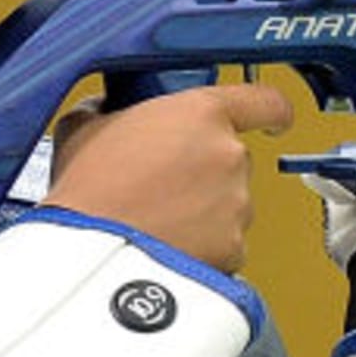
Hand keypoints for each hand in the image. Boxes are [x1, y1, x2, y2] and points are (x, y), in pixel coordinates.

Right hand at [44, 82, 294, 272]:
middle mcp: (230, 155)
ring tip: (158, 219)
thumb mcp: (83, 127)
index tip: (272, 119)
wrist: (89, 255)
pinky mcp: (235, 249)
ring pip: (231, 204)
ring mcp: (237, 204)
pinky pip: (226, 244)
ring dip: (204, 211)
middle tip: (163, 183)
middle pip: (234, 159)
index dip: (271, 111)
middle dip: (205, 171)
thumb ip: (108, 109)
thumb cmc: (87, 190)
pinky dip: (204, 247)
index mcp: (202, 113)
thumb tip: (106, 109)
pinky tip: (168, 244)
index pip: (265, 101)